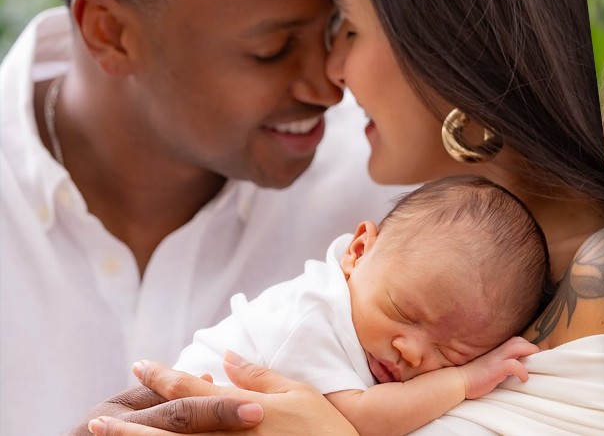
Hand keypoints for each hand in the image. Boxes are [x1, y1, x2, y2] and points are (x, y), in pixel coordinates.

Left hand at [87, 352, 356, 435]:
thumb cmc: (325, 431)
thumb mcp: (300, 395)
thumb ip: (260, 376)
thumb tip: (228, 356)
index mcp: (243, 408)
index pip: (193, 389)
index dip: (163, 377)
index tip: (139, 366)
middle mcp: (227, 435)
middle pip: (170, 427)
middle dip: (132, 422)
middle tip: (97, 421)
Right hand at [457, 336, 538, 398]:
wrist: (459, 381)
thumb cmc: (475, 376)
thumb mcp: (490, 366)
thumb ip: (501, 363)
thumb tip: (517, 367)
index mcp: (497, 350)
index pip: (515, 341)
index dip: (526, 346)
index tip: (534, 356)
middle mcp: (498, 351)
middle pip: (519, 340)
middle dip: (531, 347)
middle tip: (537, 358)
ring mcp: (497, 358)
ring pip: (519, 346)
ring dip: (530, 353)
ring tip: (535, 363)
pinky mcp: (496, 369)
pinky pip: (514, 365)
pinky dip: (522, 371)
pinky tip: (524, 378)